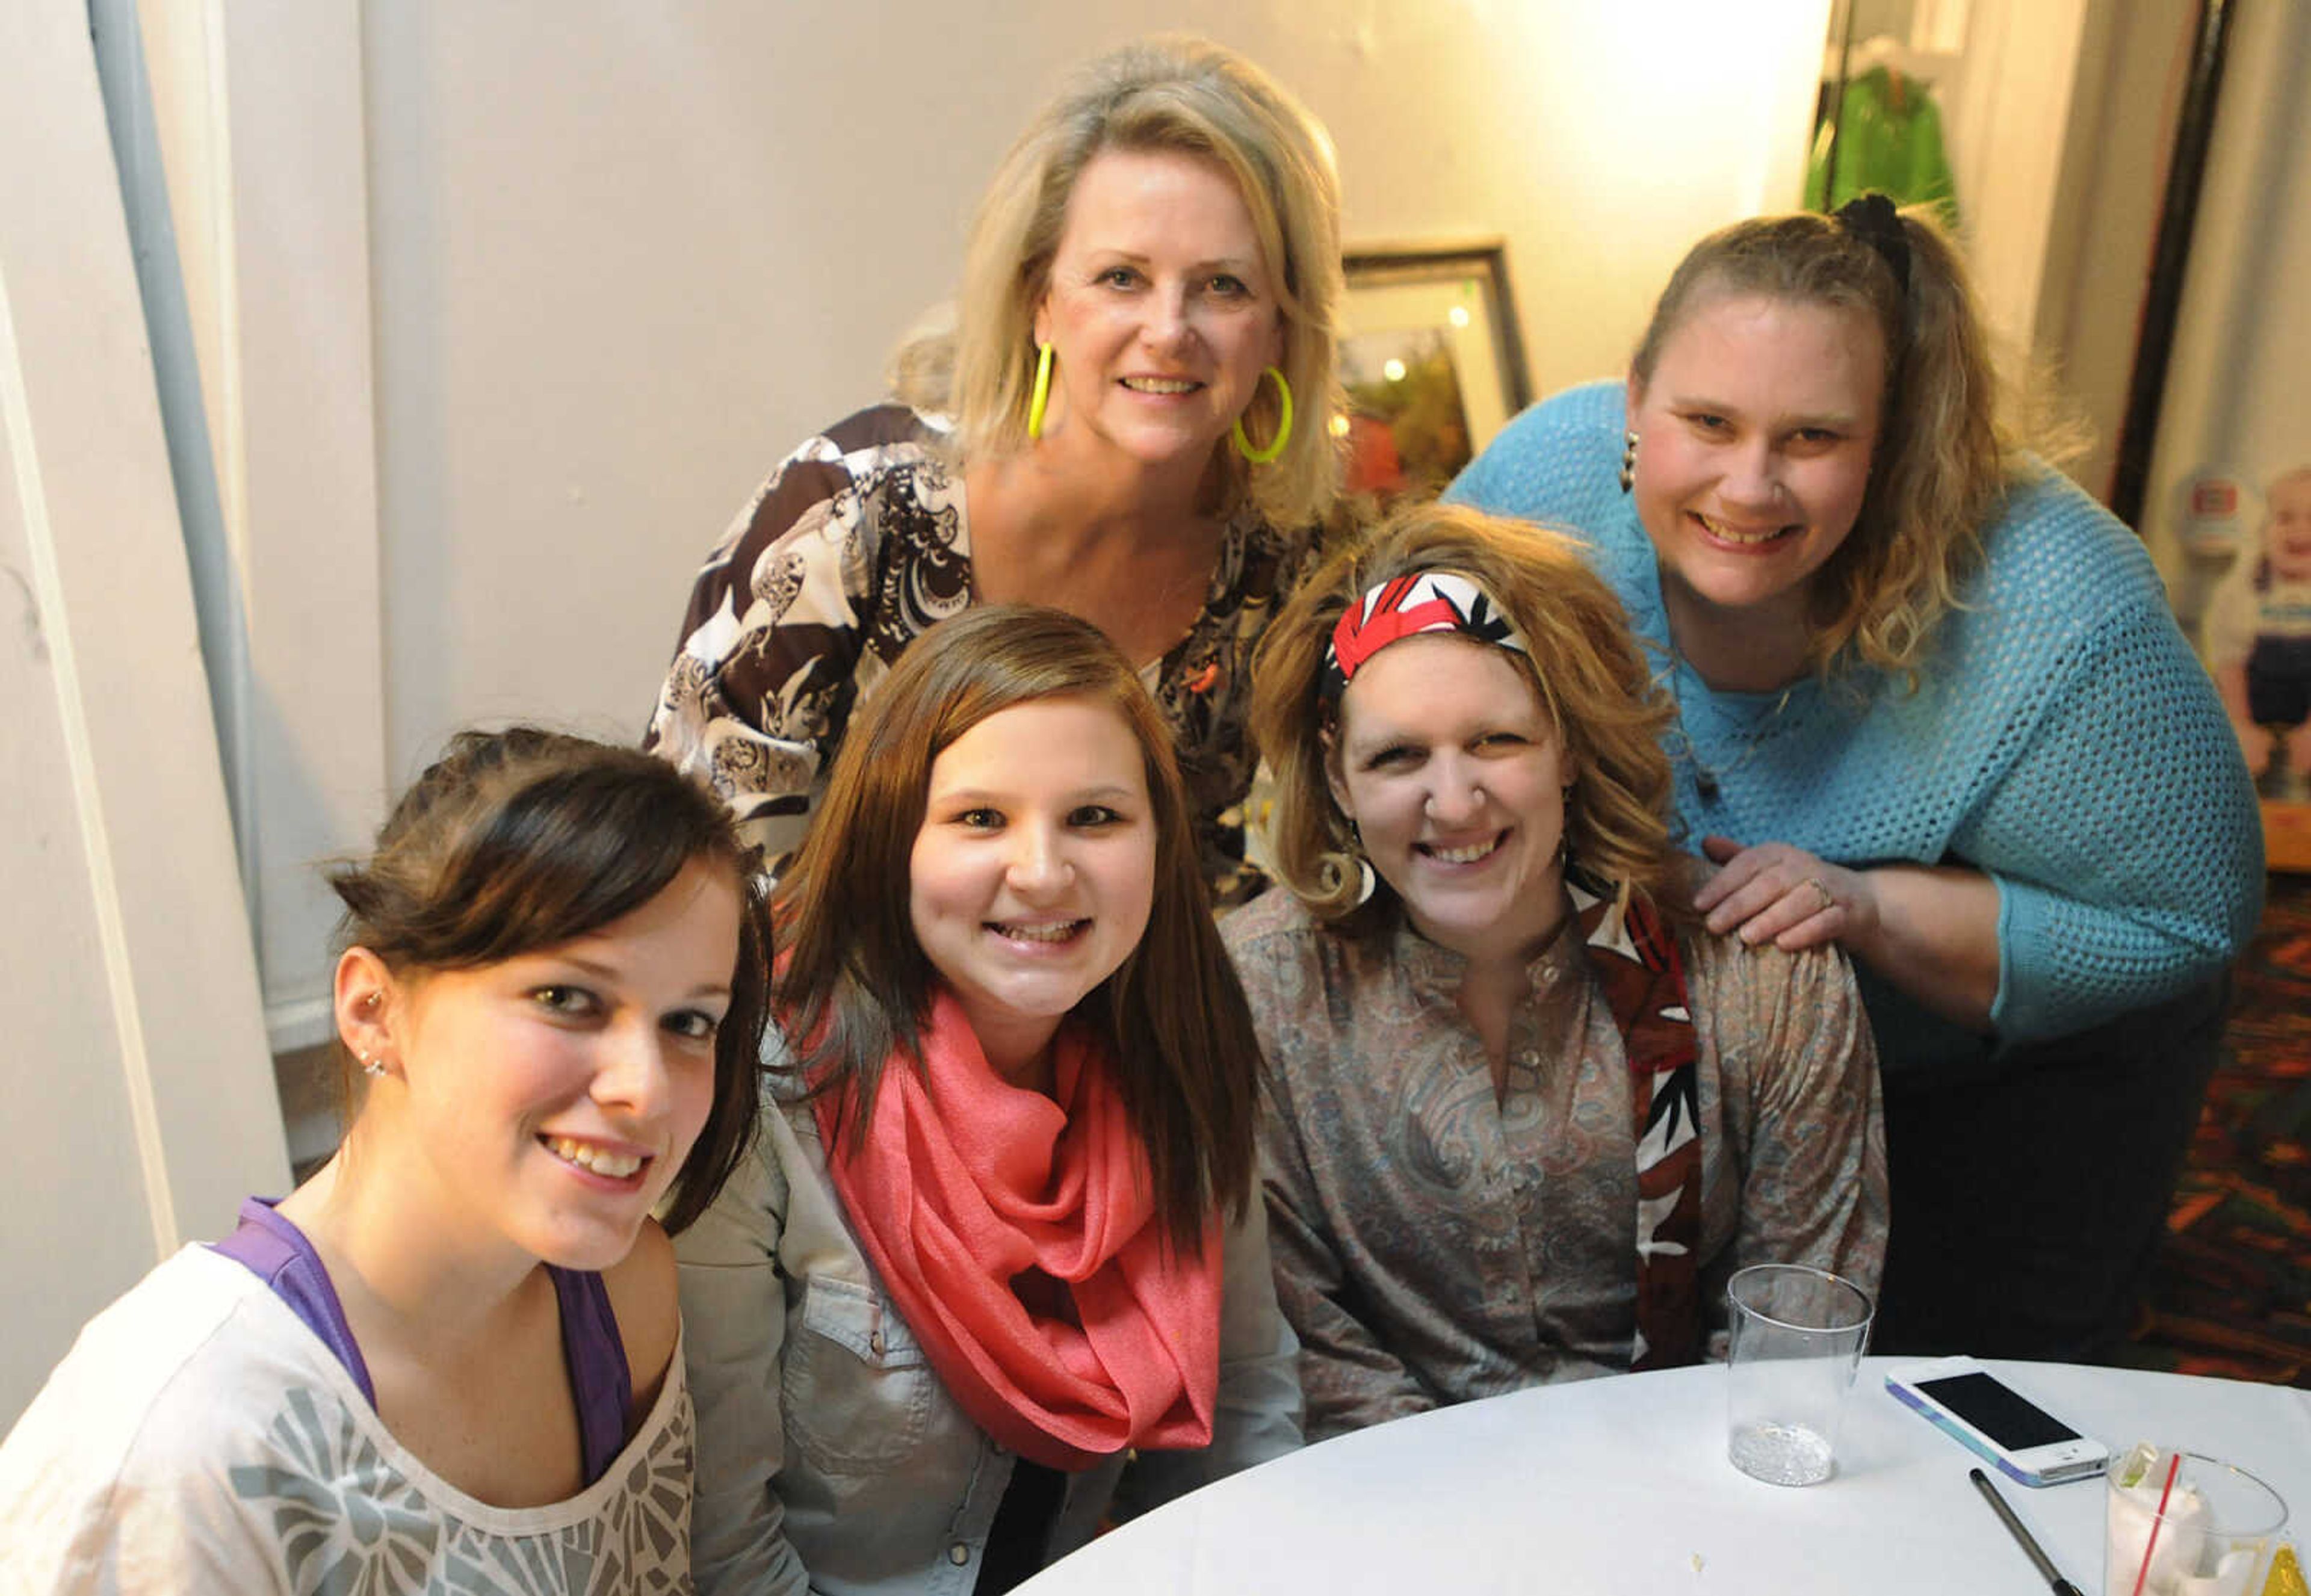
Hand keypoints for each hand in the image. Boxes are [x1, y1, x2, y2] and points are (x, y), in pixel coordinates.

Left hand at [1694, 836, 1874, 952]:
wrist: (1858, 902)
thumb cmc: (1800, 887)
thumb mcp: (1770, 870)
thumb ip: (1738, 859)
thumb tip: (1705, 841)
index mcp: (1780, 854)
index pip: (1748, 863)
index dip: (1722, 882)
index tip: (1698, 904)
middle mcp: (1805, 866)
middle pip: (1771, 882)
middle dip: (1740, 904)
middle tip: (1714, 925)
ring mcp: (1830, 888)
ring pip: (1801, 900)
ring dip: (1772, 919)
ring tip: (1746, 937)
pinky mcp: (1849, 912)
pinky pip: (1828, 921)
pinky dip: (1806, 932)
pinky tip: (1784, 945)